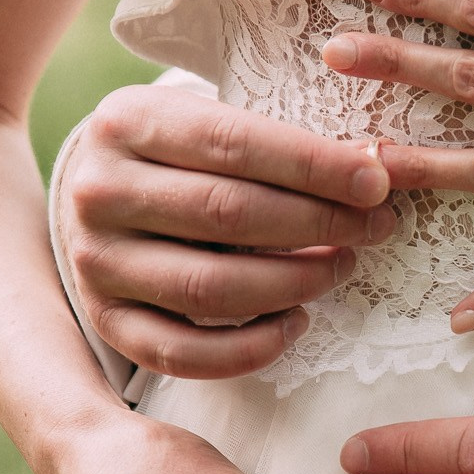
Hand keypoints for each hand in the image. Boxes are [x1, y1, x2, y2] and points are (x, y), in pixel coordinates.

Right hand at [58, 83, 401, 378]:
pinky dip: (250, 349)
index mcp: (125, 121)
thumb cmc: (179, 153)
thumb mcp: (209, 121)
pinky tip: (296, 323)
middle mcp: (97, 191)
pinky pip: (183, 352)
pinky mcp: (106, 319)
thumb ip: (280, 141)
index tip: (376, 183)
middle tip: (374, 227)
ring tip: (340, 267)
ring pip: (210, 288)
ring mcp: (96, 262)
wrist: (99, 193)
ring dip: (294, 284)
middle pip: (227, 214)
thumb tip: (378, 169)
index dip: (314, 166)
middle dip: (318, 224)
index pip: (234, 143)